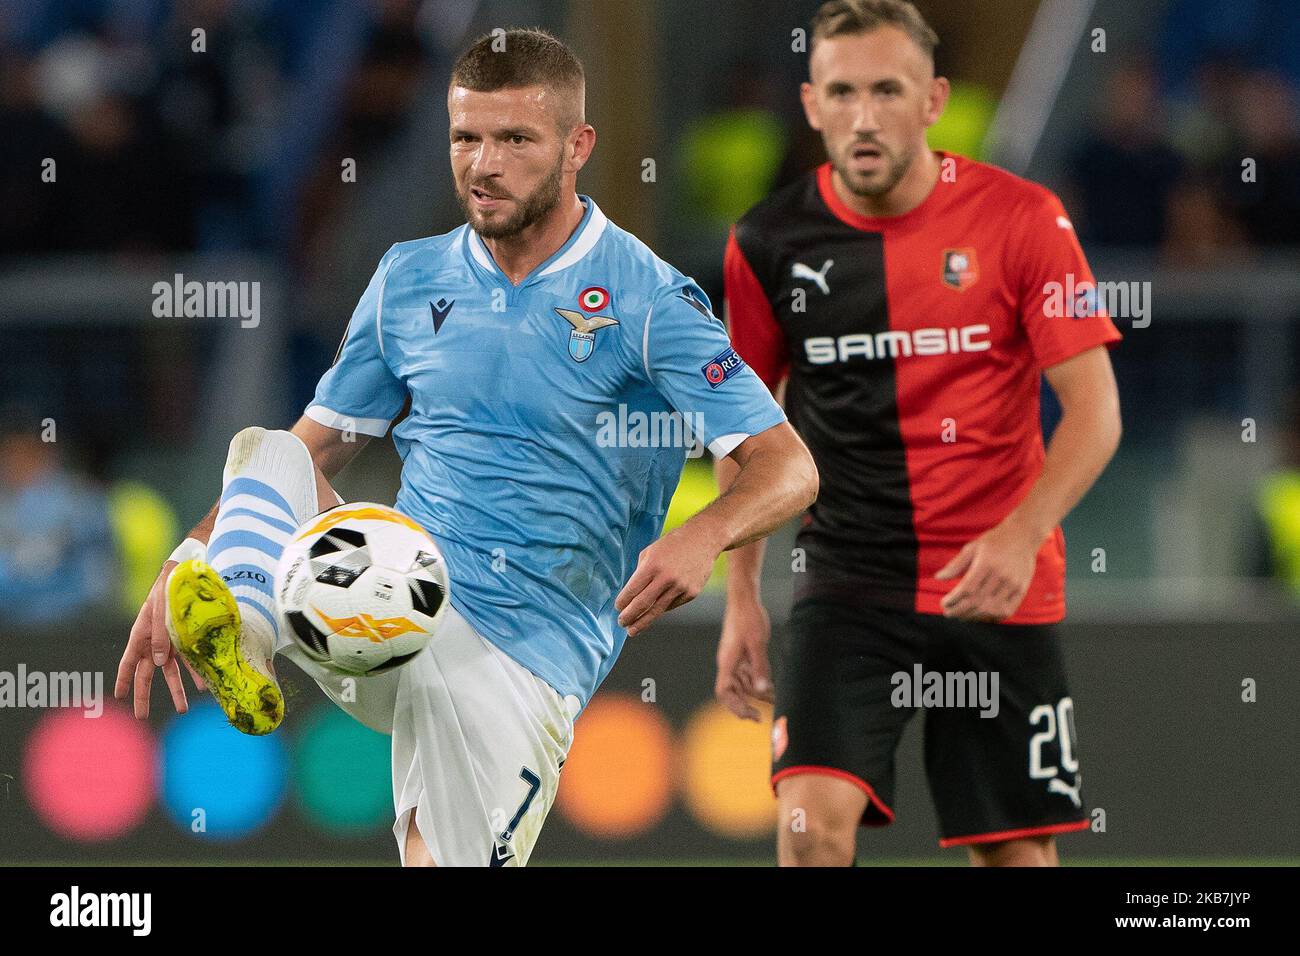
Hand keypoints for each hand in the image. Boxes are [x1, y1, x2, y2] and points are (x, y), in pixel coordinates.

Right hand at [114, 561, 203, 718]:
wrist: (186, 573)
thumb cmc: (167, 589)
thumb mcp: (160, 612)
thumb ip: (160, 637)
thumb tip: (157, 664)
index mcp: (141, 635)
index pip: (128, 663)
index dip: (123, 681)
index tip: (119, 697)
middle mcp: (154, 643)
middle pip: (146, 674)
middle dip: (145, 696)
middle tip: (142, 717)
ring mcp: (170, 643)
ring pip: (171, 672)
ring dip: (177, 690)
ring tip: (182, 709)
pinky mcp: (187, 639)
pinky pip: (190, 661)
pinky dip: (196, 673)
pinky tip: (202, 686)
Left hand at [615, 523, 720, 636]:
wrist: (703, 540)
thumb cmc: (672, 544)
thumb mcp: (650, 551)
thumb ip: (640, 572)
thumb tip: (631, 595)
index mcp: (652, 565)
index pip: (632, 590)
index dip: (623, 602)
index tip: (618, 608)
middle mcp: (666, 578)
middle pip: (643, 604)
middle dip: (629, 616)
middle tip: (622, 623)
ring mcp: (680, 587)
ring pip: (657, 610)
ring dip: (643, 622)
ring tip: (633, 630)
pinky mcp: (691, 593)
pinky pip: (671, 605)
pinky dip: (661, 609)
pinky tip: (654, 612)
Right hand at [715, 595, 772, 720]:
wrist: (745, 599)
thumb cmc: (748, 617)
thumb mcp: (757, 643)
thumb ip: (760, 667)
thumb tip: (762, 691)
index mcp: (727, 662)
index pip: (724, 692)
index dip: (735, 707)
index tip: (751, 715)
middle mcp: (729, 664)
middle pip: (733, 693)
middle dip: (746, 706)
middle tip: (761, 718)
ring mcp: (736, 660)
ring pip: (744, 685)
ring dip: (757, 695)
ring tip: (775, 702)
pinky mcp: (744, 656)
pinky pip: (750, 675)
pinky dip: (760, 683)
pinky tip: (773, 690)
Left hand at [936, 517, 1041, 621]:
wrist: (1023, 536)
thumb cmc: (993, 542)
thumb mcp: (972, 548)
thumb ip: (956, 564)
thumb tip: (938, 578)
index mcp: (986, 564)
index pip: (967, 589)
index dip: (954, 600)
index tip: (944, 604)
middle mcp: (1001, 575)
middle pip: (978, 601)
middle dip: (960, 611)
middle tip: (948, 613)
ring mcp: (1013, 584)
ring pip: (991, 609)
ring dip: (973, 616)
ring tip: (961, 616)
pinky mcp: (1022, 590)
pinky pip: (1007, 610)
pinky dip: (992, 617)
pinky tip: (980, 616)